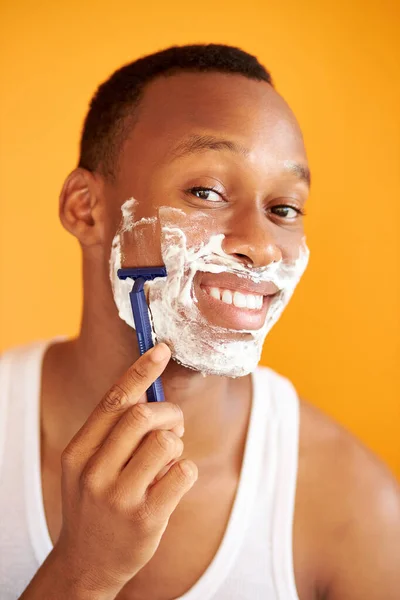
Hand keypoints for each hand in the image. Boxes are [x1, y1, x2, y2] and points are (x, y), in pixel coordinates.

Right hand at [54, 343, 197, 596]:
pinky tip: (171, 484)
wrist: (88, 562)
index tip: (162, 349)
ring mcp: (119, 497)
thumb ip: (113, 430)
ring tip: (167, 461)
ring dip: (176, 444)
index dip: (140, 371)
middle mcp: (94, 472)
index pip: (113, 401)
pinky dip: (186, 470)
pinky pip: (184, 472)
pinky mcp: (146, 518)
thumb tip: (150, 388)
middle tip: (173, 424)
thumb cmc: (96, 501)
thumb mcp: (89, 465)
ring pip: (167, 442)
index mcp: (79, 451)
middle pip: (143, 416)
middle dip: (169, 412)